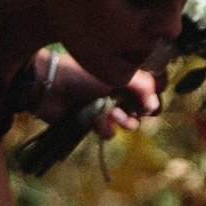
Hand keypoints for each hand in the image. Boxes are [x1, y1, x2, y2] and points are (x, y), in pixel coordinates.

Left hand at [26, 46, 155, 126]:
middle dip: (140, 110)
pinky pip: (110, 131)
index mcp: (129, 74)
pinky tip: (96, 122)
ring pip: (130, 122)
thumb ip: (143, 87)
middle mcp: (122, 90)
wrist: (50, 89)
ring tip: (113, 115)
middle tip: (136, 110)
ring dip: (124, 120)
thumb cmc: (83, 75)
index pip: (154, 85)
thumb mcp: (118, 75)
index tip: (151, 96)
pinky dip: (105, 128)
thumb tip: (154, 106)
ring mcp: (109, 106)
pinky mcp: (96, 121)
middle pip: (145, 107)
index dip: (155, 93)